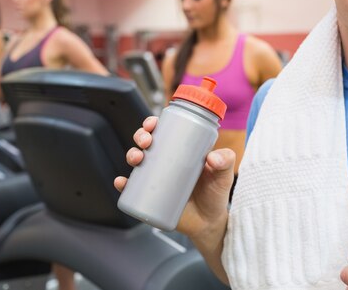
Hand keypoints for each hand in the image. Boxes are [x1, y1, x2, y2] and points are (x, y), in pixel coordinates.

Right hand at [114, 116, 235, 237]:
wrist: (209, 223)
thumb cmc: (216, 195)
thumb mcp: (224, 176)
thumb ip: (226, 162)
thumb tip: (212, 157)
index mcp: (182, 151)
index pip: (164, 131)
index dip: (154, 124)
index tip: (153, 124)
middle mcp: (166, 162)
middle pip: (147, 143)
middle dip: (141, 136)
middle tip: (146, 142)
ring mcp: (156, 179)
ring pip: (137, 161)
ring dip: (131, 154)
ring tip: (136, 159)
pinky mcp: (150, 196)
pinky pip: (131, 188)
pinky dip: (122, 184)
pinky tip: (121, 182)